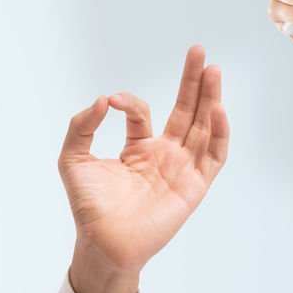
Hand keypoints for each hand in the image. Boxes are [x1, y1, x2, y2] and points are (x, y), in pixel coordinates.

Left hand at [58, 45, 230, 292]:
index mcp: (138, 149)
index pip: (143, 113)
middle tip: (199, 51)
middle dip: (193, 81)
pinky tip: (218, 109)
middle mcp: (164, 156)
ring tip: (213, 69)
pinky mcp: (195, 185)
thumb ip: (81, 126)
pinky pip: (214, 156)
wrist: (102, 241)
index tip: (112, 100)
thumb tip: (102, 99)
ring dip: (210, 98)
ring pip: (203, 127)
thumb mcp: (73, 158)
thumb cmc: (88, 206)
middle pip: (186, 111)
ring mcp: (182, 169)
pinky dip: (219, 133)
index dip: (129, 101)